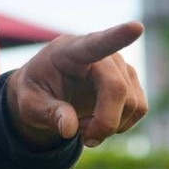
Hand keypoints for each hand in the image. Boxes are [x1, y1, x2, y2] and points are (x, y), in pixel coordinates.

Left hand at [5, 21, 146, 149]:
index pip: (95, 44)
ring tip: (84, 127)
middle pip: (117, 89)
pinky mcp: (130, 81)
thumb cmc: (35, 92)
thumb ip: (48, 113)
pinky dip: (120, 125)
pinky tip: (98, 123)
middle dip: (104, 122)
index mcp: (69, 51)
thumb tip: (69, 128)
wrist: (44, 92)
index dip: (117, 37)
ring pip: (132, 103)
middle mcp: (101, 55)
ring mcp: (120, 67)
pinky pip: (139, 108)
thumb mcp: (29, 105)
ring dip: (110, 126)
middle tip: (85, 140)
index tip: (136, 28)